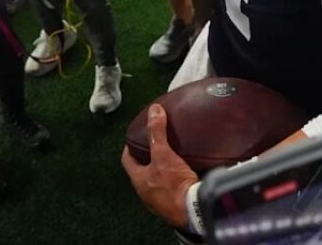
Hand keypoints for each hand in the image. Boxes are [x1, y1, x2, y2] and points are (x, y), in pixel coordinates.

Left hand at [120, 104, 198, 229]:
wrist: (194, 210)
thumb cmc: (174, 186)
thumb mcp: (163, 154)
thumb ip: (157, 132)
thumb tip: (154, 111)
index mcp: (138, 181)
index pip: (127, 160)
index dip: (130, 148)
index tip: (134, 139)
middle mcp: (145, 193)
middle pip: (141, 171)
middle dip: (147, 159)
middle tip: (155, 146)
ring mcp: (159, 201)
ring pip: (156, 182)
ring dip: (161, 171)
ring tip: (171, 158)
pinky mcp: (174, 206)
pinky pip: (171, 190)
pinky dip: (175, 181)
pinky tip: (184, 174)